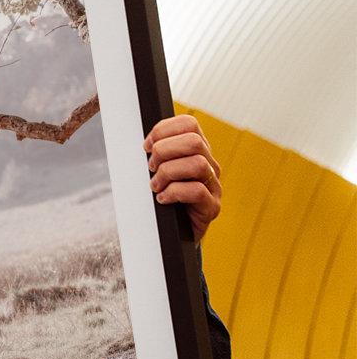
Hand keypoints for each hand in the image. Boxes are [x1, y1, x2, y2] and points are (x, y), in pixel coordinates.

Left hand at [144, 115, 221, 242]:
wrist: (172, 234)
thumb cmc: (163, 198)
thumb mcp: (158, 171)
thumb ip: (156, 154)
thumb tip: (144, 143)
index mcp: (197, 151)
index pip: (189, 124)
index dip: (163, 130)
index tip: (146, 146)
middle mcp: (210, 165)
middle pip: (194, 141)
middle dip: (164, 151)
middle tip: (151, 167)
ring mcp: (214, 187)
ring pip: (197, 164)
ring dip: (168, 173)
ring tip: (155, 185)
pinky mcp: (212, 207)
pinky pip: (197, 191)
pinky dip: (173, 193)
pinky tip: (162, 199)